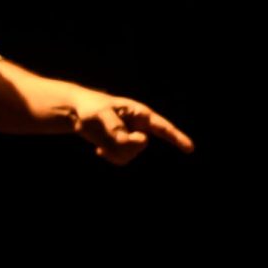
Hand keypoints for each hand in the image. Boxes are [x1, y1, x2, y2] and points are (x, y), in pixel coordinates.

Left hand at [72, 95, 195, 165]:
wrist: (78, 112)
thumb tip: (130, 142)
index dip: (177, 138)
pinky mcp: (122, 147)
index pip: (163, 127)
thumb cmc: (91, 107)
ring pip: (130, 155)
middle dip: (124, 145)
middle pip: (140, 146)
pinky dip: (110, 156)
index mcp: (141, 114)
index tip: (190, 148)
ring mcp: (131, 138)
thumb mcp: (100, 114)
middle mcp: (140, 127)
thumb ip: (115, 128)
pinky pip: (121, 160)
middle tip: (109, 133)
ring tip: (101, 140)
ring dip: (114, 152)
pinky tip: (99, 149)